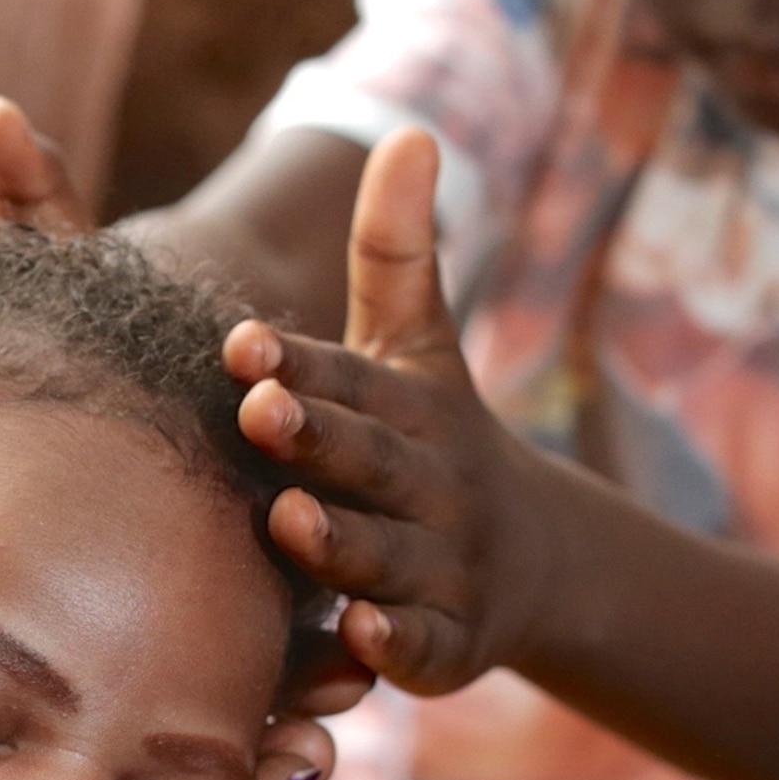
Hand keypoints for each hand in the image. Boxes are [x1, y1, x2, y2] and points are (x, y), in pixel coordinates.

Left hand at [226, 128, 556, 697]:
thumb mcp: (419, 345)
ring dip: (340, 542)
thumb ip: (397, 251)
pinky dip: (397, 646)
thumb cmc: (432, 436)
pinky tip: (360, 637)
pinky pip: (423, 649)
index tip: (242, 343)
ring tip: (289, 521)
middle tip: (258, 414)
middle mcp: (433, 483)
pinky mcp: (452, 644)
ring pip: (387, 555)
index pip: (351, 378)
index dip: (300, 363)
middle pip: (370, 461)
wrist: (536, 559)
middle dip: (317, 439)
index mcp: (411, 407)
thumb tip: (408, 131)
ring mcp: (446, 565)